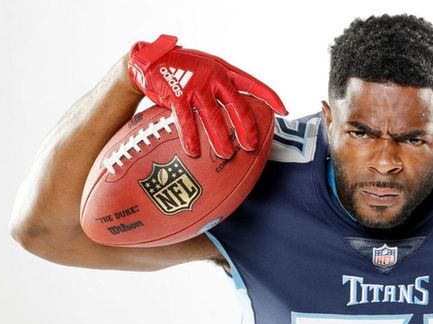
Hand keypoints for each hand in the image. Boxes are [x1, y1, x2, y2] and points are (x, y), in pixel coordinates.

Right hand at [128, 34, 286, 157]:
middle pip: (237, 106)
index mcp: (223, 71)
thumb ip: (222, 85)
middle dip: (246, 128)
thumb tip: (239, 109)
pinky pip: (187, 121)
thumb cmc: (181, 69)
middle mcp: (213, 77)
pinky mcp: (177, 94)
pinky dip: (191, 138)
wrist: (148, 60)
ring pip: (214, 117)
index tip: (284, 111)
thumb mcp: (206, 69)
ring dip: (220, 138)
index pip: (253, 84)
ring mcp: (196, 85)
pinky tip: (194, 151)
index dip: (270, 97)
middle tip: (251, 146)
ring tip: (226, 154)